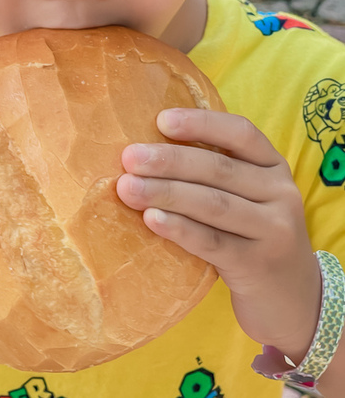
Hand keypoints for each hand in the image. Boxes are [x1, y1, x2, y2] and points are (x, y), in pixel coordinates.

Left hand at [116, 108, 321, 361]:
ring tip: (127, 188)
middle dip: (169, 160)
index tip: (161, 120)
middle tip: (128, 158)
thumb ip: (214, 172)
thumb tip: (146, 150)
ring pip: (213, 204)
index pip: (240, 133)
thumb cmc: (252, 235)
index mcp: (274, 166)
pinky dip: (179, 228)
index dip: (201, 123)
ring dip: (166, 192)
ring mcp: (274, 231)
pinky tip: (151, 219)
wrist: (293, 300)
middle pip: (219, 169)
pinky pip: (212, 242)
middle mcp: (281, 193)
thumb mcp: (248, 196)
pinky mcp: (258, 266)